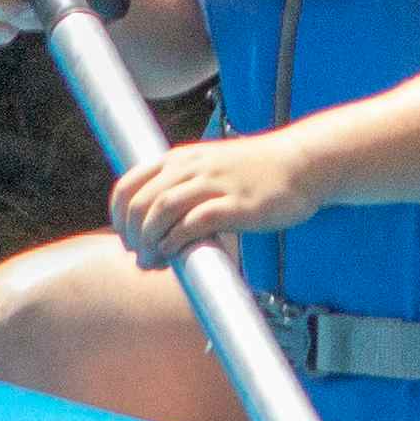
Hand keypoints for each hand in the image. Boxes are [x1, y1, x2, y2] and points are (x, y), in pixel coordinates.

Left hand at [110, 129, 325, 260]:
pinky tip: (175, 254)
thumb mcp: (211, 167)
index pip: (128, 184)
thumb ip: (184, 187)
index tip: (125, 238)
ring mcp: (214, 184)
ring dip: (149, 241)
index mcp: (181, 159)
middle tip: (138, 256)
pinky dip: (176, 240)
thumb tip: (158, 223)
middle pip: (139, 201)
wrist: (302, 163)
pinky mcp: (235, 205)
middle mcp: (192, 167)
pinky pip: (194, 222)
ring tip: (152, 262)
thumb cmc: (257, 171)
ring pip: (161, 209)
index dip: (117, 216)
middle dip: (131, 235)